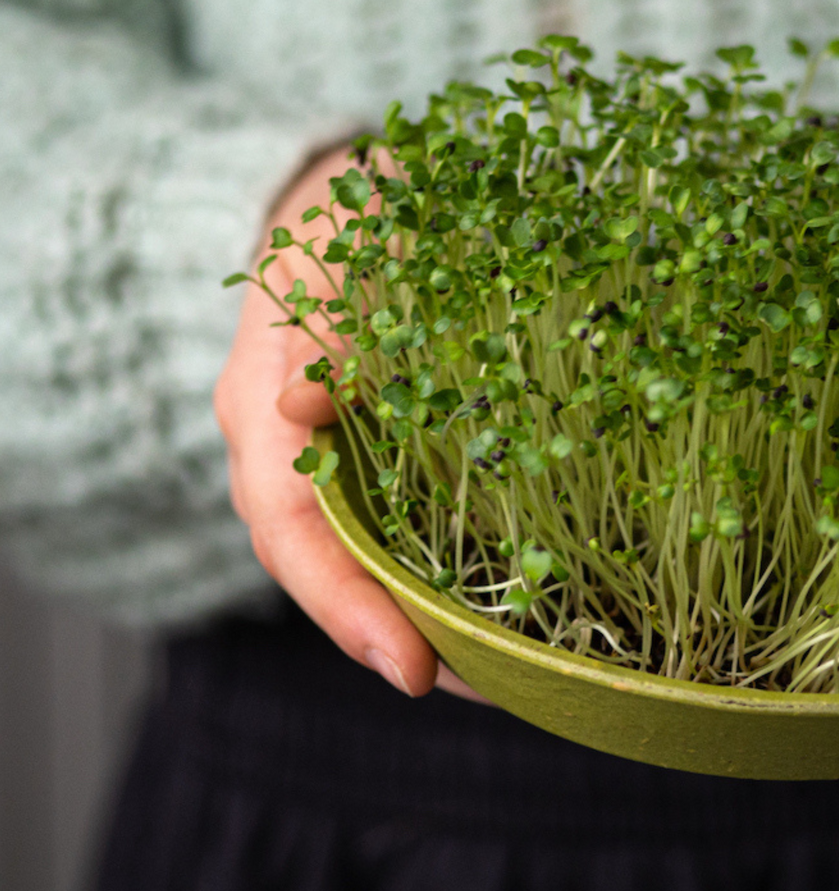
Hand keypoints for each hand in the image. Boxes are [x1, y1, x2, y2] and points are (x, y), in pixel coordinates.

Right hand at [215, 146, 482, 700]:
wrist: (345, 199)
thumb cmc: (344, 217)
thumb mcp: (335, 247)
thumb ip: (321, 323)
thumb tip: (304, 403)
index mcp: (263, 412)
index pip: (290, 533)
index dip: (346, 606)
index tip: (411, 670)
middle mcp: (289, 459)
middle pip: (334, 575)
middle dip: (407, 639)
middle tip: (495, 691)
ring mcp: (333, 468)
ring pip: (375, 567)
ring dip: (440, 625)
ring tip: (520, 674)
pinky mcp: (381, 465)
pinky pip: (410, 535)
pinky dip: (457, 577)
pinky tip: (523, 608)